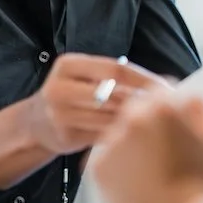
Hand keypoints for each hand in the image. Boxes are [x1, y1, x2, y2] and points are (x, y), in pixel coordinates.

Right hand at [27, 53, 164, 155]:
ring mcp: (60, 114)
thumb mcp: (82, 77)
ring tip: (156, 124)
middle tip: (169, 110)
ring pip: (110, 117)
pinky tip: (135, 137)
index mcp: (68, 65)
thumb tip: (159, 84)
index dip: (144, 79)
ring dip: (135, 121)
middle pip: (114, 94)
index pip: (115, 69)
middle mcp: (60, 87)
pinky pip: (103, 135)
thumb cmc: (69, 96)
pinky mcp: (65, 137)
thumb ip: (110, 77)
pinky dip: (121, 135)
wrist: (34, 124)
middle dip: (143, 102)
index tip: (168, 88)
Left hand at [92, 93, 202, 202]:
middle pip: (135, 108)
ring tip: (150, 167)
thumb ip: (200, 108)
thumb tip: (190, 96)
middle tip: (161, 145)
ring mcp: (112, 143)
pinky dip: (119, 163)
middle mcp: (131, 121)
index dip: (167, 102)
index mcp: (160, 109)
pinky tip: (136, 179)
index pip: (158, 89)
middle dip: (148, 121)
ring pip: (119, 131)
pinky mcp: (98, 168)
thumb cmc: (200, 184)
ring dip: (131, 141)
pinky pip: (107, 156)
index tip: (170, 115)